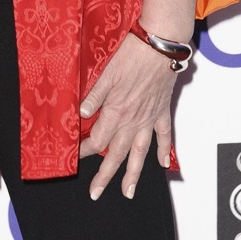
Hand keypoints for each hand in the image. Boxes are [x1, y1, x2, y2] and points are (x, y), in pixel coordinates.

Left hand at [78, 32, 176, 200]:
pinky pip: (164, 136)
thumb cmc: (133, 55)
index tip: (75, 156)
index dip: (85, 149)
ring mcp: (149, 118)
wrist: (161, 46)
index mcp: (117, 111)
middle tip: (95, 193)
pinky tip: (162, 164)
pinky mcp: (162, 111)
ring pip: (140, 153)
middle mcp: (133, 120)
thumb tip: (81, 115)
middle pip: (116, 153)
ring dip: (133, 174)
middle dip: (105, 175)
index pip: (98, 139)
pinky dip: (164, 151)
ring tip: (128, 192)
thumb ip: (94, 96)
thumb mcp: (107, 73)